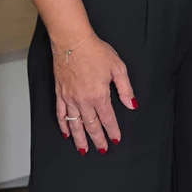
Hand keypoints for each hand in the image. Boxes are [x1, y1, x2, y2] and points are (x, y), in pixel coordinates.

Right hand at [52, 35, 135, 154]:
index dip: (112, 131)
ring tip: (83, 149)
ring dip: (79, 138)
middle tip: (101, 149)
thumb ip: (125, 89)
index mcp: (99, 95)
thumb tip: (132, 105)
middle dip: (97, 139)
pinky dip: (64, 125)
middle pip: (91, 125)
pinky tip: (67, 133)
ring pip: (75, 124)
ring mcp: (69, 98)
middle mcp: (83, 100)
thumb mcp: (118, 68)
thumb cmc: (96, 52)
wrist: (73, 42)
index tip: (115, 139)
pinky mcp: (60, 94)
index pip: (108, 119)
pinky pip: (61, 114)